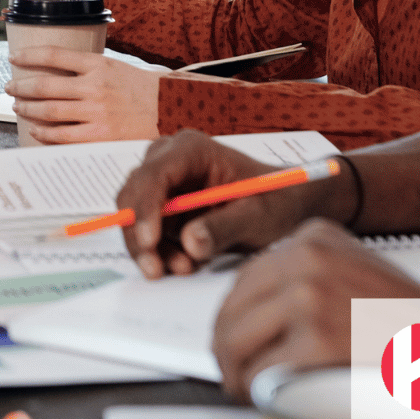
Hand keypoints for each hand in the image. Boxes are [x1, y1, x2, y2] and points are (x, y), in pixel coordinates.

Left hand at [6, 46, 162, 143]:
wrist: (172, 111)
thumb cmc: (142, 90)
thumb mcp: (116, 67)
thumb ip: (89, 69)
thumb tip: (55, 71)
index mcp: (99, 65)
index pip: (54, 55)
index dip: (29, 55)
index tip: (14, 58)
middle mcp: (95, 87)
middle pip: (45, 85)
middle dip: (21, 87)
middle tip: (9, 87)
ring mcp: (97, 113)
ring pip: (48, 111)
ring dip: (27, 109)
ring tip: (18, 107)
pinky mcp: (100, 136)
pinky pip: (62, 136)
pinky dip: (44, 133)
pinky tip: (36, 130)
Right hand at [115, 129, 352, 277]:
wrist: (286, 207)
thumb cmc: (277, 201)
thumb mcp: (258, 215)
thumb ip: (225, 227)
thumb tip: (190, 243)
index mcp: (191, 150)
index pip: (153, 174)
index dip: (144, 207)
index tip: (150, 240)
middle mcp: (169, 162)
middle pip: (133, 196)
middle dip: (141, 235)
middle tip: (155, 268)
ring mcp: (164, 186)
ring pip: (135, 219)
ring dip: (152, 249)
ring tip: (185, 268)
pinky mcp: (164, 209)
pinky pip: (148, 234)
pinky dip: (160, 253)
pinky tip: (186, 264)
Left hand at [213, 219, 419, 401]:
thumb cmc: (412, 324)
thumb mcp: (351, 277)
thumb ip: (304, 284)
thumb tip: (255, 314)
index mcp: (313, 237)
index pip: (246, 278)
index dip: (233, 317)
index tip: (233, 340)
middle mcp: (306, 256)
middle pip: (233, 307)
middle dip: (226, 347)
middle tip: (233, 373)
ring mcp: (310, 293)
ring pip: (235, 339)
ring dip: (234, 372)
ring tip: (246, 388)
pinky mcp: (317, 336)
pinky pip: (262, 372)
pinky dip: (256, 392)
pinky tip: (263, 398)